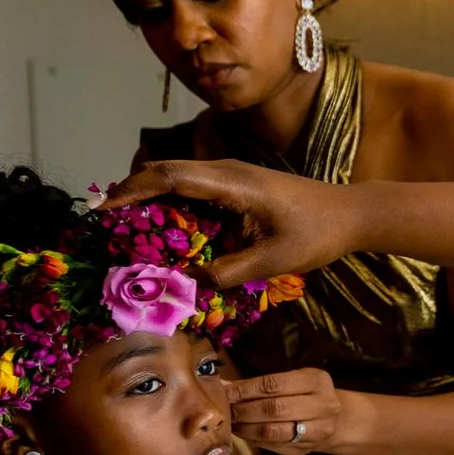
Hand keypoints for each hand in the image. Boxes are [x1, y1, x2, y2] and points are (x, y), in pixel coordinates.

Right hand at [101, 159, 355, 287]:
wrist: (351, 214)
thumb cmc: (317, 234)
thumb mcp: (274, 261)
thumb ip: (228, 273)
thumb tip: (185, 284)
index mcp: (232, 182)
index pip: (169, 177)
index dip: (132, 190)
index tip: (102, 209)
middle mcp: (226, 170)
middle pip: (164, 172)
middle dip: (130, 192)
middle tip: (101, 220)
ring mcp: (231, 174)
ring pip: (177, 178)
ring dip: (148, 196)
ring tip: (121, 225)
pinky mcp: (236, 185)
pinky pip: (194, 188)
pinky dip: (170, 202)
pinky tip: (160, 227)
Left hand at [228, 369, 352, 454]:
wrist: (336, 421)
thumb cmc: (307, 394)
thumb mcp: (293, 380)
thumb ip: (262, 384)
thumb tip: (224, 385)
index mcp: (317, 381)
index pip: (274, 385)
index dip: (246, 389)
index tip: (226, 391)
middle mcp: (323, 406)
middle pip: (274, 409)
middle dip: (243, 409)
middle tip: (225, 409)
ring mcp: (316, 431)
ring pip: (272, 431)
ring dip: (245, 427)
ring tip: (230, 422)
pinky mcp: (305, 449)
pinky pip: (272, 445)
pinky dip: (252, 438)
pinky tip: (242, 432)